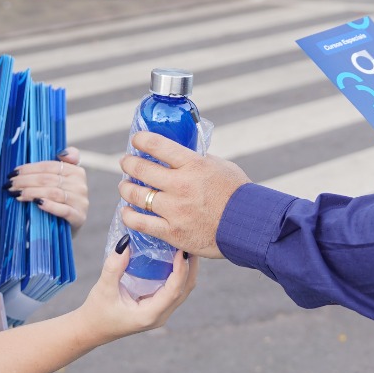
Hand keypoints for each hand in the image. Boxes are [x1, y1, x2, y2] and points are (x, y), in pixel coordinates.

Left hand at [9, 147, 89, 229]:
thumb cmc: (60, 201)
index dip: (29, 169)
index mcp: (76, 171)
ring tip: (16, 194)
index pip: (49, 166)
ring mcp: (81, 202)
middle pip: (48, 179)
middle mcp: (81, 185)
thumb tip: (61, 153)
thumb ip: (63, 163)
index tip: (13, 173)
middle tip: (10, 185)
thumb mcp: (62, 181)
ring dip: (31, 192)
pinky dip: (49, 206)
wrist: (68, 227)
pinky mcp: (79, 217)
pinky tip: (36, 204)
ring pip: (53, 192)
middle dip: (25, 181)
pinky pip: (63, 209)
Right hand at [77, 243, 196, 342]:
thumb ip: (114, 266)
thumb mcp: (103, 288)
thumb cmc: (97, 312)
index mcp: (150, 315)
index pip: (174, 291)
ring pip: (183, 290)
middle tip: (189, 242)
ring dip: (187, 270)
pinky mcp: (158, 308)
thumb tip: (126, 242)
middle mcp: (160, 316)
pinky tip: (175, 258)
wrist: (92, 330)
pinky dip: (179, 274)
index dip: (181, 269)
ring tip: (185, 246)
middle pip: (185, 290)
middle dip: (190, 267)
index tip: (181, 249)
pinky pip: (175, 290)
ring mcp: (161, 313)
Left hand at [117, 132, 249, 258]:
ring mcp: (174, 210)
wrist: (248, 226)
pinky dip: (130, 216)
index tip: (137, 140)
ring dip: (126, 188)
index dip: (142, 140)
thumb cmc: (238, 194)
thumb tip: (180, 158)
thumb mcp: (220, 166)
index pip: (158, 145)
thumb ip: (198, 161)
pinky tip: (127, 211)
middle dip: (129, 163)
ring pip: (136, 195)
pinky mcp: (172, 232)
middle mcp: (180, 185)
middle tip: (126, 162)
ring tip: (125, 186)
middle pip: (141, 169)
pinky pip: (141, 223)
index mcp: (193, 165)